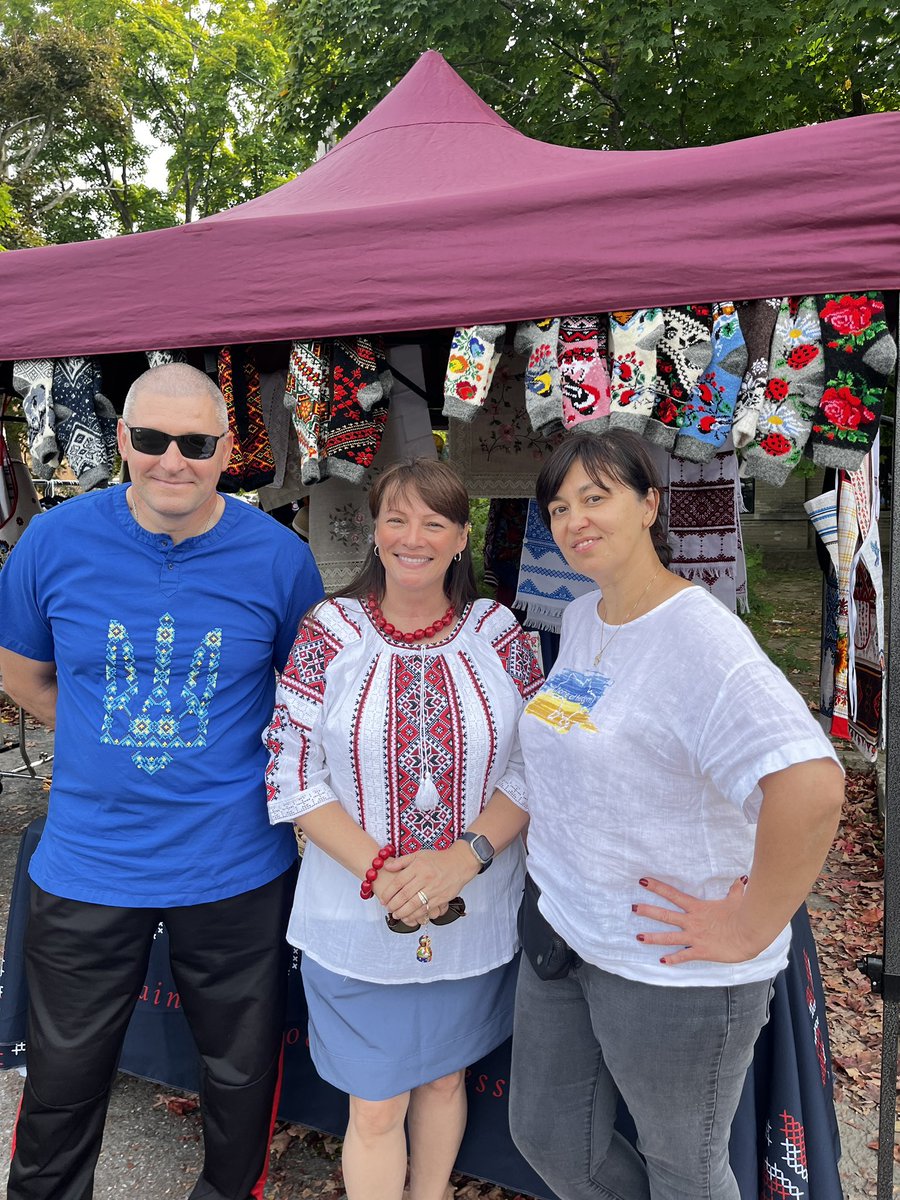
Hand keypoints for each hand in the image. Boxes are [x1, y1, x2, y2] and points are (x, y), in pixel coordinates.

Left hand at [378, 845, 477, 924]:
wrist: (460, 863)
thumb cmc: (438, 859)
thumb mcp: (419, 854)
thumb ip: (402, 861)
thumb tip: (387, 867)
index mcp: (418, 867)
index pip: (398, 882)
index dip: (388, 893)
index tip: (383, 899)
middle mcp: (425, 878)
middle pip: (404, 895)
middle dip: (393, 904)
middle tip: (388, 909)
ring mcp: (433, 889)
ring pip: (413, 904)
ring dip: (402, 912)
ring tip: (395, 915)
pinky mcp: (441, 898)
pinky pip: (425, 909)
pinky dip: (415, 915)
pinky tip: (409, 917)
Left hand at [631, 876, 768, 965]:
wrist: (750, 932)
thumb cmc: (744, 914)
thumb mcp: (736, 900)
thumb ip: (735, 890)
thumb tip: (740, 879)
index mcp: (697, 908)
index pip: (673, 895)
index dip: (657, 887)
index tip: (643, 881)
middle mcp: (692, 921)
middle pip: (665, 915)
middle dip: (648, 911)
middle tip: (632, 908)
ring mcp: (695, 937)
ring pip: (669, 937)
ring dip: (653, 937)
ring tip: (638, 937)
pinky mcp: (701, 951)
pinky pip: (684, 956)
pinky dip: (672, 959)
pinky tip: (661, 961)